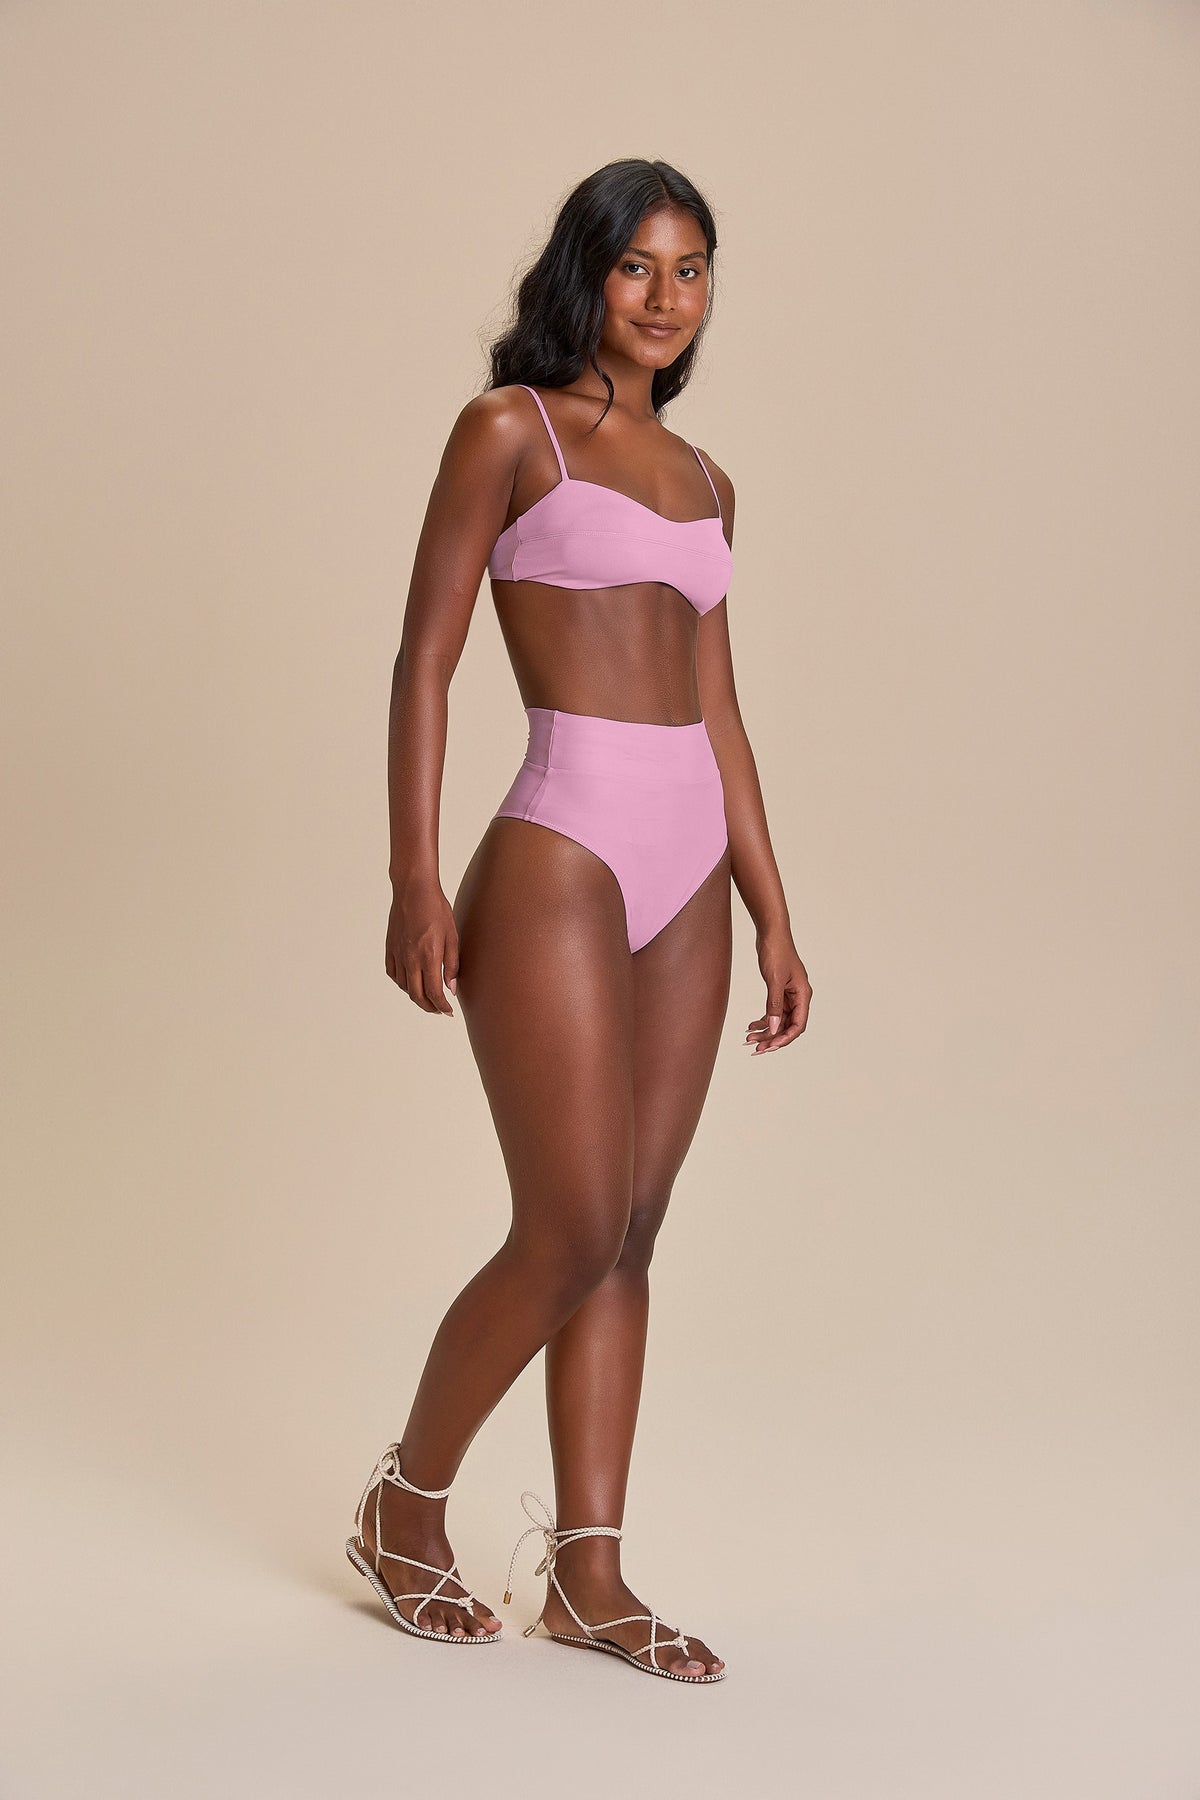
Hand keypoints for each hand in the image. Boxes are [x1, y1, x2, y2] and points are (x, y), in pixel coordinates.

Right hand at [385, 875, 459, 1015]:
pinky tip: (411, 981)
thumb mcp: (452, 936)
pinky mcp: (390, 948)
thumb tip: (451, 989)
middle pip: (417, 995)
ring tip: (428, 997)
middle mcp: (410, 959)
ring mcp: (397, 954)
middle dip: (429, 1007)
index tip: (448, 1011)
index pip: (434, 992)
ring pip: (404, 986)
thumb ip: (452, 965)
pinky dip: (402, 983)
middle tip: (439, 1010)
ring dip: (416, 996)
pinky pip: (393, 974)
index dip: (442, 1006)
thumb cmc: (436, 909)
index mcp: (428, 956)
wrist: (413, 890)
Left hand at [746, 930, 811, 1053]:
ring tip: (749, 1039)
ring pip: (778, 1020)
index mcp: (803, 995)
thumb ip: (774, 1005)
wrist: (771, 933)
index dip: (785, 1038)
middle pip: (787, 1026)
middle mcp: (798, 997)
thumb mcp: (774, 980)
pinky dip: (763, 1020)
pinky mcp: (779, 991)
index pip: (798, 1024)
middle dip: (772, 1038)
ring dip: (765, 1031)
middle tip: (755, 1049)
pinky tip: (750, 1025)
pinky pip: (773, 1011)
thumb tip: (773, 1028)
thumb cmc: (776, 952)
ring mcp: (789, 994)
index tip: (770, 1047)